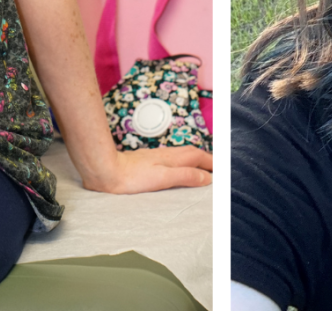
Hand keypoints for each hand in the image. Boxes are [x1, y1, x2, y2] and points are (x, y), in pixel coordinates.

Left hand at [80, 146, 212, 194]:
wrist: (107, 171)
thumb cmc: (132, 177)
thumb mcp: (163, 178)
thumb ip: (185, 175)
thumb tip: (206, 177)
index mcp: (174, 158)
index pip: (200, 157)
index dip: (214, 163)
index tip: (224, 170)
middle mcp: (169, 155)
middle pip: (194, 154)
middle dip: (208, 160)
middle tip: (219, 169)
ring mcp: (159, 157)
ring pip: (184, 156)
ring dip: (197, 160)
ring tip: (205, 169)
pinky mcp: (151, 162)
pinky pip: (175, 160)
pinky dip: (185, 163)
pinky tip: (181, 169)